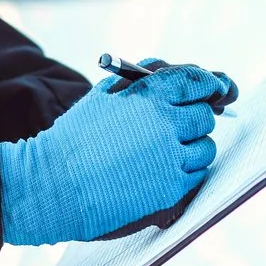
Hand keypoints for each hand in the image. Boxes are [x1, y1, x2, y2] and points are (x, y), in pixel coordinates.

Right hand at [0, 60, 236, 245]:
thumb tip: (176, 76)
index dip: (208, 86)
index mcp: (148, 95)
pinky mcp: (171, 189)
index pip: (197, 82)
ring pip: (206, 147)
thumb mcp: (105, 95)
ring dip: (193, 148)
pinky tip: (163, 171)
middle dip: (194, 120)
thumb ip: (143, 81)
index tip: (212, 92)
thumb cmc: (75, 138)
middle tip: (175, 129)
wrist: (53, 184)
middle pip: (204, 116)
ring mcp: (170, 158)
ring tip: (165, 153)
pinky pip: (198, 175)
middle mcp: (164, 123)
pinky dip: (187, 172)